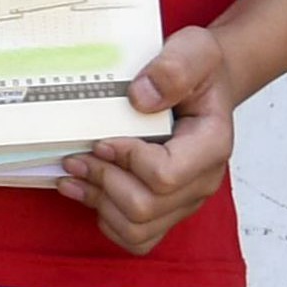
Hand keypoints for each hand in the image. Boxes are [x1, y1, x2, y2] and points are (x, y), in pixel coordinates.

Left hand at [54, 22, 237, 252]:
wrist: (204, 85)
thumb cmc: (199, 70)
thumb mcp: (194, 49)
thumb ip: (174, 68)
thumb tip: (141, 98)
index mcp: (211, 145)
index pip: (165, 175)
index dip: (126, 160)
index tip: (102, 139)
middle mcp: (202, 181)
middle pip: (145, 208)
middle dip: (103, 181)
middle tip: (76, 157)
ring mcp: (184, 200)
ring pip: (136, 229)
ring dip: (98, 202)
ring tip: (74, 173)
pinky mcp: (167, 210)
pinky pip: (134, 238)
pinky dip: (105, 218)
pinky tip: (85, 190)